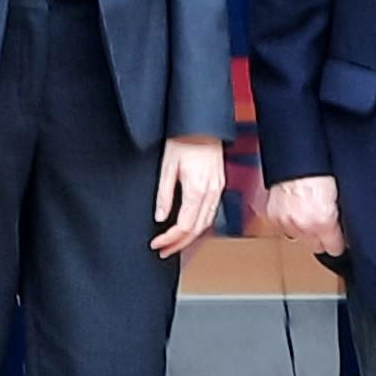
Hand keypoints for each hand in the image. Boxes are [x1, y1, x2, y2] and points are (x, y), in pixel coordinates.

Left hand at [151, 134, 224, 257]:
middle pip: (196, 230)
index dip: (169, 239)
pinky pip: (212, 213)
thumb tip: (159, 217)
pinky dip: (200, 225)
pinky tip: (190, 227)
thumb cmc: (184, 139)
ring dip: (190, 238)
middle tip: (163, 251)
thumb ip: (164, 195)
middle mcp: (211, 193)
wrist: (202, 124)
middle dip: (179, 244)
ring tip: (174, 244)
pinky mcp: (219, 185)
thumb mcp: (167, 167)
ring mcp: (218, 189)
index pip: (184, 226)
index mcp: (197, 190)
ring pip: (206, 224)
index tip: (156, 244)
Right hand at [260, 172, 345, 258]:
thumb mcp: (339, 195)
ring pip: (299, 239)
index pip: (334, 248)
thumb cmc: (319, 169)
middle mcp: (304, 224)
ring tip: (309, 215)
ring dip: (304, 230)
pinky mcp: (274, 216)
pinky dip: (289, 223)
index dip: (338, 242)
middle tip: (325, 225)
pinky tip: (296, 211)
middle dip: (321, 238)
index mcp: (323, 221)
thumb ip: (339, 216)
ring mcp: (286, 222)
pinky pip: (284, 229)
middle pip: (316, 247)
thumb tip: (342, 227)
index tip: (339, 240)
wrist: (296, 159)